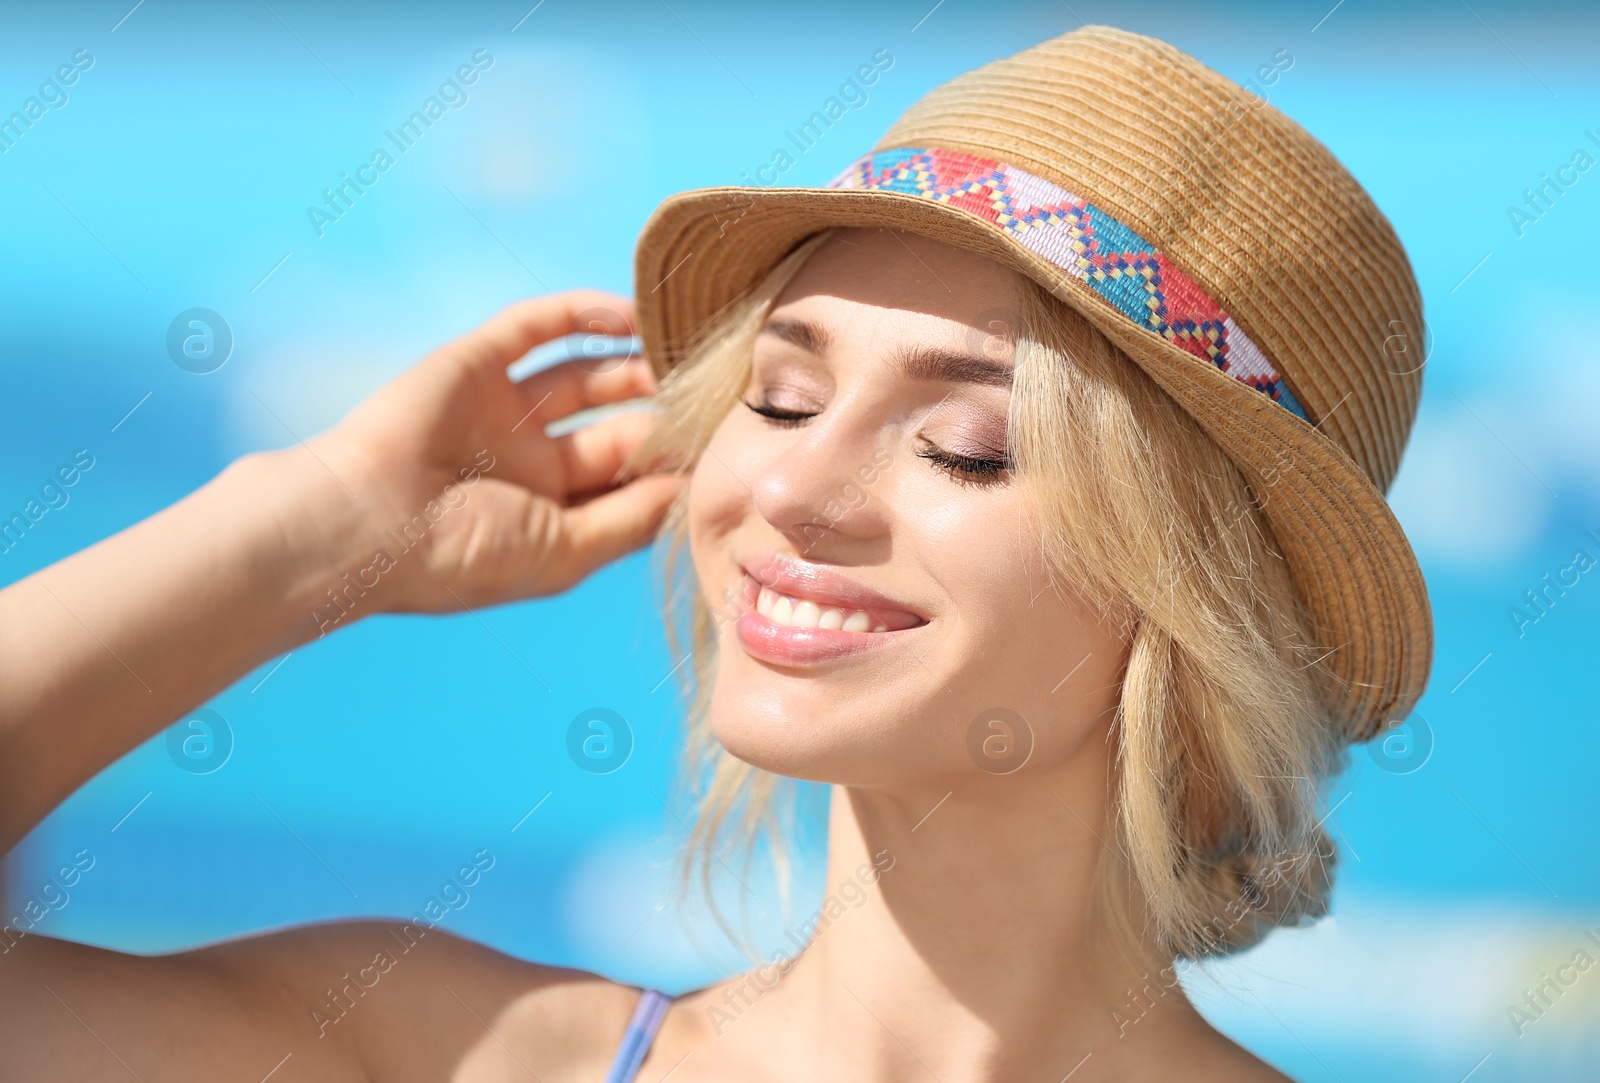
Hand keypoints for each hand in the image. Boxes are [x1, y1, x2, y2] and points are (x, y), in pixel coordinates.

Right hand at [301, 290, 685, 617]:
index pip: (627, 481)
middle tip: (718, 388)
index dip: (673, 462)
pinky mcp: (475, 363)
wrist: (363, 523)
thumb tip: (690, 488)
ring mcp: (501, 410)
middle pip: (614, 424)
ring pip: (584, 373)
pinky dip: (582, 313)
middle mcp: (529, 460)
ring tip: (686, 345)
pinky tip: (630, 312)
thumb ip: (628, 521)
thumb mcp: (562, 554)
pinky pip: (536, 327)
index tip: (727, 442)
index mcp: (549, 513)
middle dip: (663, 409)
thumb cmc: (462, 555)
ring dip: (635, 360)